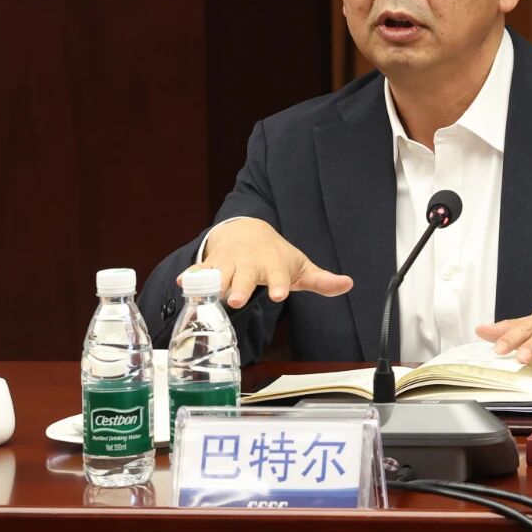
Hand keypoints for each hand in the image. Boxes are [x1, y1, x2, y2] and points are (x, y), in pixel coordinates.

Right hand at [177, 218, 352, 307]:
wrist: (248, 231)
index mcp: (274, 265)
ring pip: (221, 274)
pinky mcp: (212, 264)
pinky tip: (183, 282)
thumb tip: (348, 284)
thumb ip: (321, 280)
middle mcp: (251, 264)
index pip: (279, 276)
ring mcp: (230, 263)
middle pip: (245, 276)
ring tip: (206, 293)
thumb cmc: (277, 256)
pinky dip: (192, 276)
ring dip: (214, 283)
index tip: (279, 294)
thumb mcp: (300, 267)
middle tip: (238, 300)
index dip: (279, 284)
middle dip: (241, 287)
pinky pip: (200, 271)